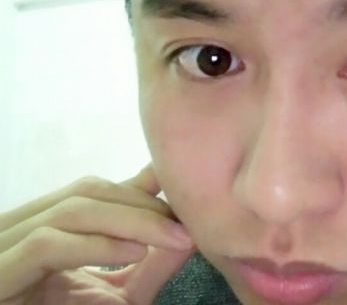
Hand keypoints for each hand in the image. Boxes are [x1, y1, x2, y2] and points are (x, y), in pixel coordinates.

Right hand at [0, 165, 195, 303]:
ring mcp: (4, 247)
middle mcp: (19, 228)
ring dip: (131, 219)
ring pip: (73, 209)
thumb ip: (148, 266)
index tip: (185, 201)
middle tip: (186, 225)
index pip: (95, 189)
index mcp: (42, 227)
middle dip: (142, 203)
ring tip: (172, 237)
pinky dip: (97, 244)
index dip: (142, 190)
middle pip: (88, 191)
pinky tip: (135, 252)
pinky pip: (48, 245)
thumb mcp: (116, 296)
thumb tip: (191, 234)